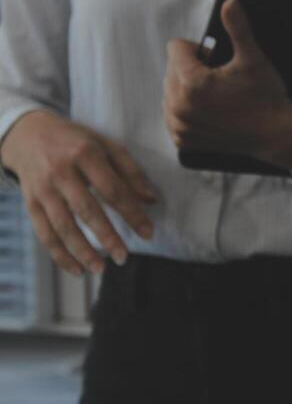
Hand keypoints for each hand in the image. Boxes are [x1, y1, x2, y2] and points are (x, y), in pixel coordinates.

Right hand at [0, 111, 157, 274]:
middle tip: (124, 258)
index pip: (113, 189)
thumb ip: (130, 171)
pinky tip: (77, 269)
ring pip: (61, 225)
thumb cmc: (76, 141)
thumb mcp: (106, 145)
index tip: (148, 234)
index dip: (132, 213)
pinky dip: (59, 254)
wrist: (27, 134)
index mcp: (85, 154)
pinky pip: (44, 233)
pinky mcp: (30, 202)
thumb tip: (152, 200)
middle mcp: (61, 171)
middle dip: (106, 236)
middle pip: (86, 209)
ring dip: (81, 250)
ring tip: (100, 269)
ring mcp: (43, 188)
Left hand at [164, 0, 291, 172]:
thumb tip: (230, 0)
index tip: (218, 62)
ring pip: (170, 91)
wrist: (276, 135)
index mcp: (192, 82)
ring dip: (187, 90)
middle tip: (221, 81)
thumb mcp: (253, 59)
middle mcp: (179, 106)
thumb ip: (237, 28)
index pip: (176, 48)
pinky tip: (210, 112)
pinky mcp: (183, 140)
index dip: (199, 50)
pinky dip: (187, 111)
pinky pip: (173, 114)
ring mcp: (180, 125)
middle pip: (171, 69)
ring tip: (216, 98)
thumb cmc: (266, 96)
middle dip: (192, 69)